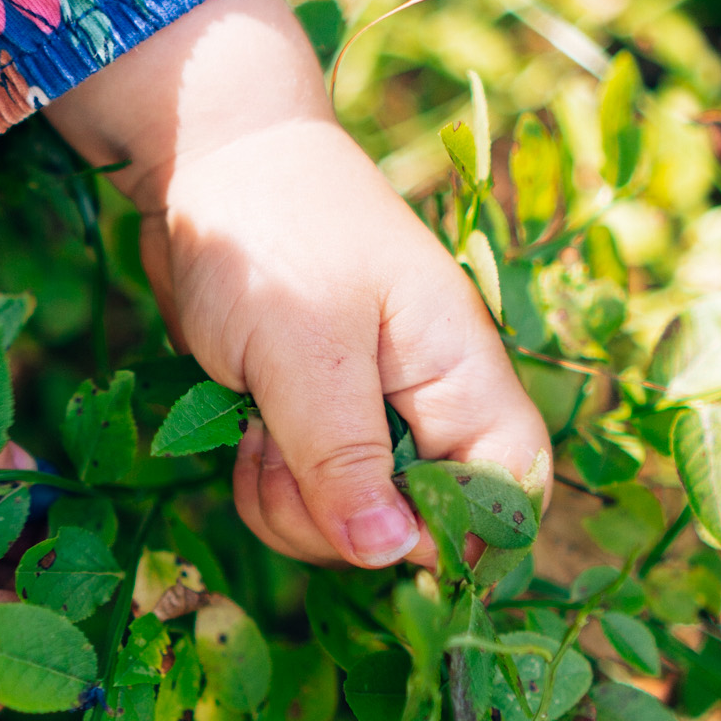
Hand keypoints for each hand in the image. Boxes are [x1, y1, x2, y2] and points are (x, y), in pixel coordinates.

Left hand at [47, 0, 550, 570]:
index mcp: (461, 377)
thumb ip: (345, 457)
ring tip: (257, 429)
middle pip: (420, 527)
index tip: (379, 537)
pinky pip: (303, 500)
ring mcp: (370, 417)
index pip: (512, 491)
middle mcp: (428, 405)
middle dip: (340, 522)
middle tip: (278, 450)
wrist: (208, 165)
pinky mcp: (315, 425)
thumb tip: (393, 555)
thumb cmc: (272, 235)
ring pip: (351, 524)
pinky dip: (266, 484)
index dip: (461, 537)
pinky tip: (242, 428)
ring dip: (290, 503)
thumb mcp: (303, 351)